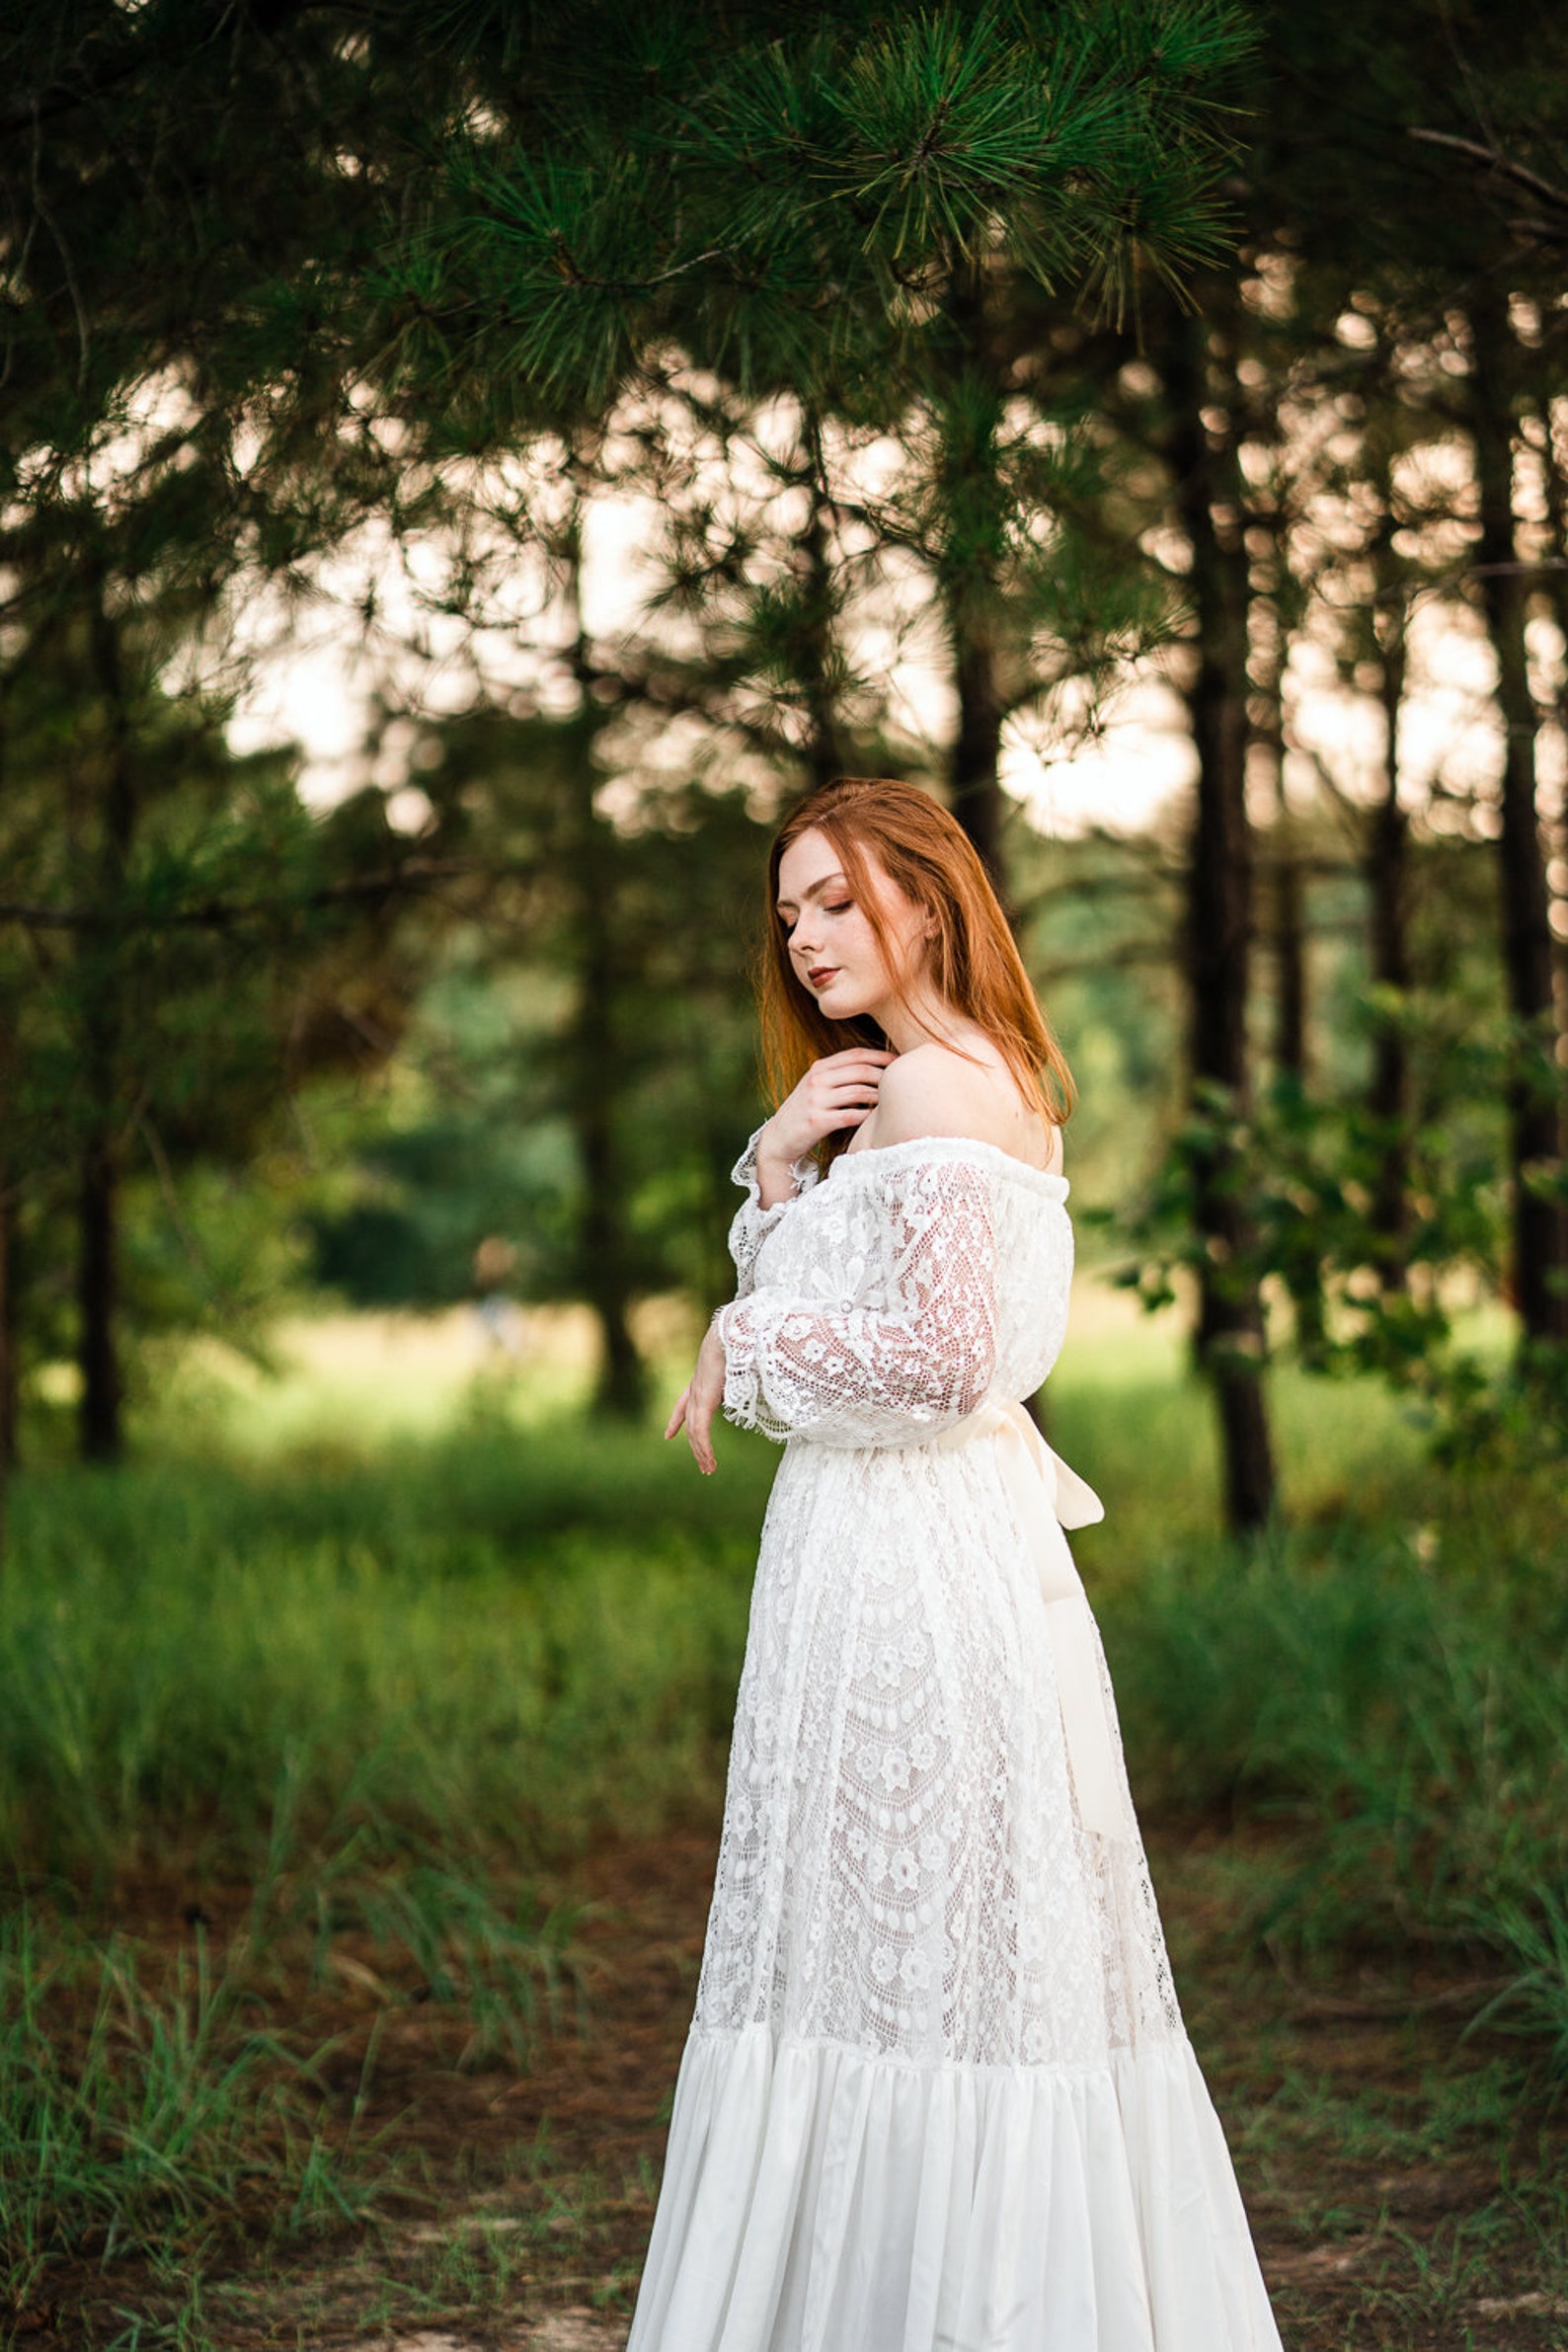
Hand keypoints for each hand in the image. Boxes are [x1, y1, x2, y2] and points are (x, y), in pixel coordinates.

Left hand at [665, 1317, 727, 1474]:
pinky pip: (701, 1430)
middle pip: (691, 1424)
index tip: (669, 1434)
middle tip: (703, 1464)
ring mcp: (698, 1395)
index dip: (676, 1419)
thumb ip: (742, 1374)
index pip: (684, 1404)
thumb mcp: (740, 1362)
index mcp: (702, 1380)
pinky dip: (704, 1447)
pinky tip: (708, 1460)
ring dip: (702, 1452)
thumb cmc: (739, 1342)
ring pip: (695, 1432)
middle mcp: (696, 1389)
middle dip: (696, 1445)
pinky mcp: (704, 1401)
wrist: (730, 1333)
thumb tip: (757, 1373)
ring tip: (709, 1468)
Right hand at [757, 1049, 894, 1198]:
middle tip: (899, 1082)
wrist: (779, 1137)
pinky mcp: (817, 1121)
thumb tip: (874, 1068)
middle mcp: (816, 1080)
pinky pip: (849, 1115)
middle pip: (859, 1071)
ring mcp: (816, 1100)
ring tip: (891, 1101)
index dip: (879, 1055)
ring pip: (857, 1092)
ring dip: (878, 1096)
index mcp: (819, 1068)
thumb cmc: (805, 1111)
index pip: (855, 1055)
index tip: (897, 1060)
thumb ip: (838, 1075)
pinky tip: (876, 1118)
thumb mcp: (816, 1086)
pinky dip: (866, 1115)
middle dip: (883, 1075)